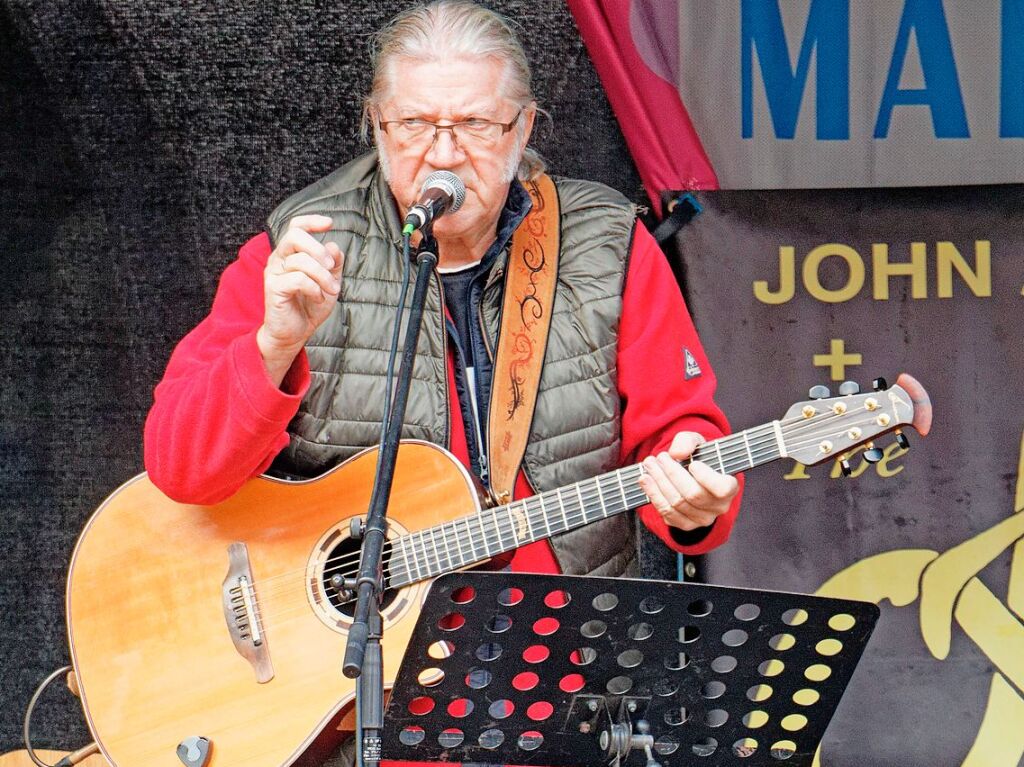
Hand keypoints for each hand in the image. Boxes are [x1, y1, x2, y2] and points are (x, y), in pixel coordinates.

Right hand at [257, 215, 343, 384]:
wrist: (295, 333)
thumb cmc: (309, 305)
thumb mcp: (329, 282)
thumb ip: (333, 264)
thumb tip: (333, 246)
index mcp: (292, 253)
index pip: (296, 227)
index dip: (311, 221)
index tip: (329, 223)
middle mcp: (280, 258)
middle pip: (294, 235)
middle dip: (318, 248)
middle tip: (331, 265)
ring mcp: (274, 272)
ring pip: (301, 261)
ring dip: (323, 276)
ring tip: (331, 290)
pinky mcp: (273, 288)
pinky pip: (298, 279)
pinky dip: (314, 288)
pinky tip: (318, 298)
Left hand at [637, 431, 738, 531]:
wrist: (692, 475)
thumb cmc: (699, 458)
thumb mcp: (697, 443)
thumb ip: (688, 442)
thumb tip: (676, 453)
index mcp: (729, 487)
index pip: (722, 489)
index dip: (706, 478)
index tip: (693, 464)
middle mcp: (719, 507)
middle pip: (693, 494)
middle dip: (672, 473)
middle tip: (659, 457)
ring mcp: (702, 518)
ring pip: (677, 503)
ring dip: (659, 482)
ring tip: (649, 465)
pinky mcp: (685, 524)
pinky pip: (667, 513)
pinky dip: (654, 495)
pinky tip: (646, 481)